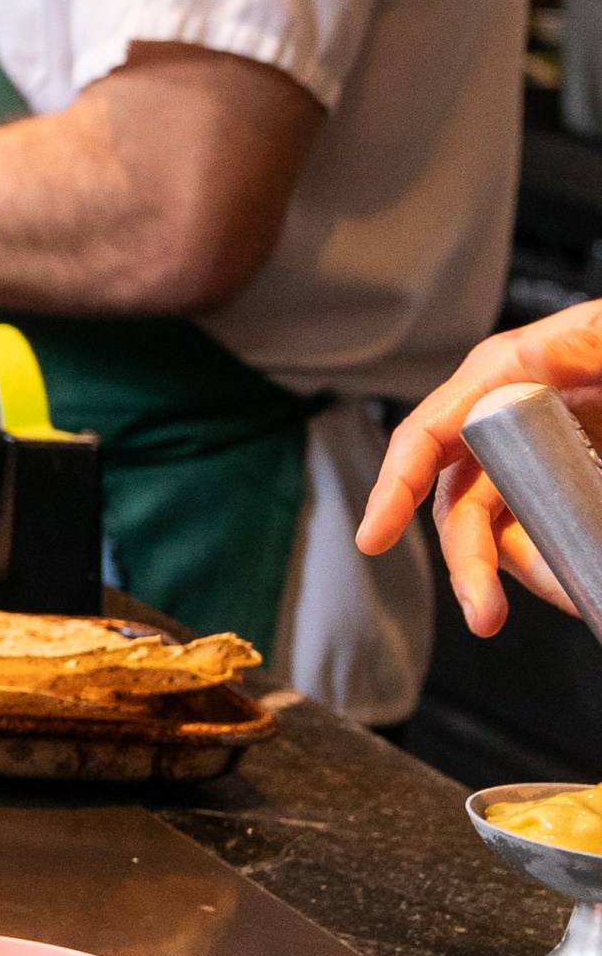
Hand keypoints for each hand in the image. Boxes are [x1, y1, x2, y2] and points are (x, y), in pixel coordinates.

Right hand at [357, 304, 601, 634]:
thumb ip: (581, 342)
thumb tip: (537, 364)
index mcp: (506, 374)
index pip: (427, 434)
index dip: (393, 486)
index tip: (374, 536)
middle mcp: (506, 420)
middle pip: (460, 500)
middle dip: (469, 563)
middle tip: (485, 614)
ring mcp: (534, 456)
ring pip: (501, 529)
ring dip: (524, 573)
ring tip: (572, 594)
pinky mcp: (563, 483)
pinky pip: (544, 533)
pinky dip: (557, 565)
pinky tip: (580, 583)